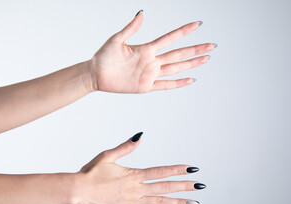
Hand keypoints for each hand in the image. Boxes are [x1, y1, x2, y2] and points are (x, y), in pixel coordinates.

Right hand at [72, 132, 205, 203]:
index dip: (178, 170)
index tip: (192, 169)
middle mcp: (136, 189)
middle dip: (184, 187)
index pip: (161, 171)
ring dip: (177, 203)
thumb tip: (140, 136)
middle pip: (165, 187)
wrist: (79, 191)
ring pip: (160, 203)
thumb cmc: (91, 173)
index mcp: (133, 175)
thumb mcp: (108, 156)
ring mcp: (133, 203)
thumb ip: (126, 147)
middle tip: (199, 187)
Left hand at [89, 10, 215, 92]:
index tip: (197, 24)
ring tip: (205, 59)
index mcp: (146, 48)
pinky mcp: (146, 86)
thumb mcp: (116, 39)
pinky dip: (178, 83)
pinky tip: (190, 79)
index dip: (183, 31)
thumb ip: (130, 28)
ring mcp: (150, 74)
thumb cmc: (104, 56)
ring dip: (191, 64)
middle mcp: (151, 61)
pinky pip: (165, 85)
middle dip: (195, 49)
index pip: (169, 38)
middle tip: (211, 45)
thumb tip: (141, 14)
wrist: (96, 74)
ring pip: (175, 68)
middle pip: (178, 54)